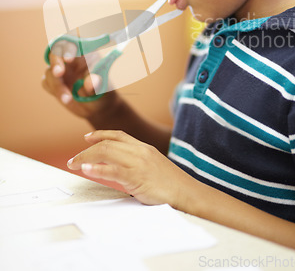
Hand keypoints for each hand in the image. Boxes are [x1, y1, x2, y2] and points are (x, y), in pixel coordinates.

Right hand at [42, 41, 111, 118]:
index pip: (74, 41)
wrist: (96, 107)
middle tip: (59, 73)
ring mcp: (61, 69)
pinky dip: (54, 91)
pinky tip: (66, 99)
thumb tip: (90, 83)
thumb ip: (97, 84)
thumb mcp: (103, 88)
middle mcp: (71, 58)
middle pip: (56, 51)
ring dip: (57, 85)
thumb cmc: (103, 91)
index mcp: (85, 52)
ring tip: (68, 99)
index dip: (69, 46)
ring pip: (50, 70)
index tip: (69, 59)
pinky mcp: (53, 81)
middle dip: (56, 62)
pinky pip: (46, 82)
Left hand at [67, 130, 191, 206]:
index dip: (100, 135)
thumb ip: (137, 162)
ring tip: (74, 164)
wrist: (187, 193)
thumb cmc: (170, 184)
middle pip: (107, 143)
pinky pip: (113, 170)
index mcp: (144, 147)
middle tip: (73, 160)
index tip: (87, 138)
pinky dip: (97, 169)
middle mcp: (140, 151)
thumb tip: (119, 167)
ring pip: (107, 152)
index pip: (118, 134)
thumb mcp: (153, 166)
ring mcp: (138, 163)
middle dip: (87, 150)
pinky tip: (87, 171)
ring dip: (86, 158)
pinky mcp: (137, 177)